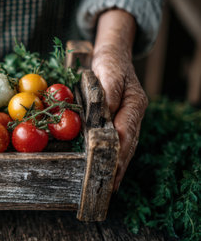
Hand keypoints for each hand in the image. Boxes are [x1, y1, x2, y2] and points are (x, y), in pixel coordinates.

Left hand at [92, 9, 147, 190]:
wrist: (113, 53)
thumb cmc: (109, 61)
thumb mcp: (108, 70)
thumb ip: (108, 90)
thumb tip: (105, 112)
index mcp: (134, 103)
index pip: (126, 133)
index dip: (119, 154)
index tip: (112, 171)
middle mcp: (134, 113)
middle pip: (128, 144)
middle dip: (120, 166)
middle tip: (110, 187)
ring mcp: (129, 117)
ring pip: (126, 145)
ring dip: (119, 165)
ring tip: (111, 185)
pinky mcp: (121, 118)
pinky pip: (120, 140)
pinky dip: (116, 155)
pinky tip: (110, 168)